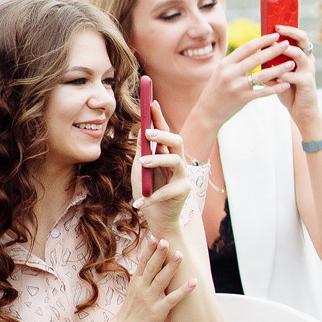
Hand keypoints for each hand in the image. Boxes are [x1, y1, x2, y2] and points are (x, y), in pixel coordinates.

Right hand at [111, 236, 196, 321]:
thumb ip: (143, 278)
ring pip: (162, 280)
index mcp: (136, 282)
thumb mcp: (134, 291)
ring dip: (171, 267)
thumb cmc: (131, 312)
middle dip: (159, 254)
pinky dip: (184, 290)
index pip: (143, 263)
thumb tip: (150, 264)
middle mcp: (142, 288)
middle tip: (167, 240)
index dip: (149, 250)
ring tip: (180, 255)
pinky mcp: (158, 311)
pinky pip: (173, 299)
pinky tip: (194, 282)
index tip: (154, 237)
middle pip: (152, 268)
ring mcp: (150, 299)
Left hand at [133, 114, 190, 235]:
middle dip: (163, 135)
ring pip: (175, 161)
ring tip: (143, 163)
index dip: (159, 117)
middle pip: (176, 141)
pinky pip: (165, 191)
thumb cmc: (148, 192)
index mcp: (166, 154)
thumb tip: (140, 131)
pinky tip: (139, 204)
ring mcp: (183, 176)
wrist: (157, 219)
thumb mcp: (140, 170)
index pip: (164, 132)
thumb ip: (142, 153)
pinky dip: (149, 198)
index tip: (152, 102)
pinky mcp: (183, 192)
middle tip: (148, 133)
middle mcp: (178, 162)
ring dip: (157, 160)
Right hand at [189, 29, 288, 137]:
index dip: (262, 40)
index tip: (275, 35)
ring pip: (262, 76)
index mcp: (225, 63)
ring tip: (292, 63)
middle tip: (287, 44)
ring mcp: (236, 87)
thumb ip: (237, 61)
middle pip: (256, 59)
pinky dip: (276, 88)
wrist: (208, 111)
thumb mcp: (222, 71)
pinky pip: (263, 92)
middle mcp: (230, 73)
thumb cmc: (218, 88)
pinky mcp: (242, 99)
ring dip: (279, 69)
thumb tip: (255, 47)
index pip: (246, 48)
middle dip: (273, 50)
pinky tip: (287, 84)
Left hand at [260, 25, 321, 136]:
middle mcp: (308, 59)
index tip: (274, 24)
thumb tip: (255, 49)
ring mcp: (309, 70)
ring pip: (299, 55)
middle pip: (303, 39)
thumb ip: (271, 62)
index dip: (288, 28)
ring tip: (273, 48)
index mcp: (301, 54)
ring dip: (285, 51)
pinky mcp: (308, 82)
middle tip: (277, 30)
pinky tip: (271, 75)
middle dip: (290, 33)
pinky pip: (293, 76)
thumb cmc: (288, 89)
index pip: (297, 35)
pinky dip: (281, 74)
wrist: (301, 109)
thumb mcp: (278, 72)